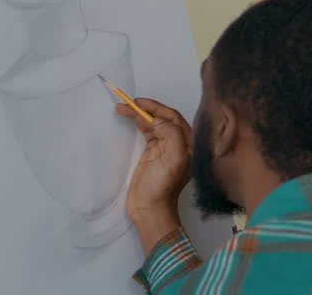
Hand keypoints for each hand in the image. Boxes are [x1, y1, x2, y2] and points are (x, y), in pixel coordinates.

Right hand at [117, 98, 191, 230]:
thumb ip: (171, 134)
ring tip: (123, 108)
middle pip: (163, 117)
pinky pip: (147, 132)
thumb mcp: (173, 159)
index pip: (173, 117)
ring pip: (153, 123)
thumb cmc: (163, 188)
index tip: (139, 102)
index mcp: (188, 143)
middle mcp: (179, 143)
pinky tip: (131, 118)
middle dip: (146, 108)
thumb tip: (158, 119)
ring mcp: (165, 148)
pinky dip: (139, 124)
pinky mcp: (153, 153)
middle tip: (129, 102)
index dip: (156, 107)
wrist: (150, 209)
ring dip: (140, 114)